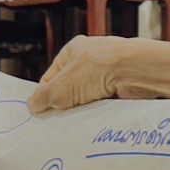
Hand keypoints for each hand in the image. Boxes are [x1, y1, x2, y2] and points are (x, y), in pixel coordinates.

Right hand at [31, 36, 164, 113]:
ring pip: (87, 97)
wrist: (136, 72)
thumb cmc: (99, 69)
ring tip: (80, 119)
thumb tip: (33, 105)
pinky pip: (104, 103)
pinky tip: (96, 118)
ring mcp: (108, 72)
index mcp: (73, 50)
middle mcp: (91, 58)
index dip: (45, 94)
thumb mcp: (60, 87)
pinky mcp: (121, 86)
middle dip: (65, 104)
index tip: (41, 111)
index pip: (51, 76)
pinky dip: (99, 111)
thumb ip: (43, 97)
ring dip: (83, 109)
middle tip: (59, 120)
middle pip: (70, 87)